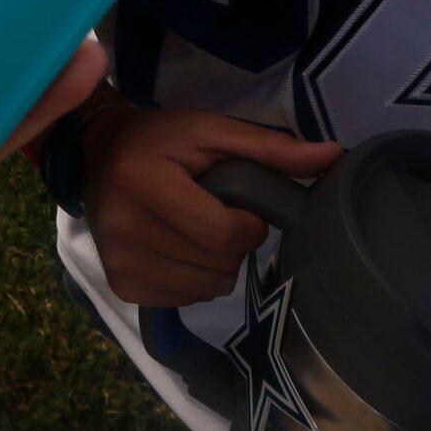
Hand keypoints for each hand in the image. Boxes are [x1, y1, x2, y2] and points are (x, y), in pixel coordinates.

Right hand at [79, 103, 339, 308]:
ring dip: (215, 263)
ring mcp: (120, 263)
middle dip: (232, 244)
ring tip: (194, 229)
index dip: (248, 224)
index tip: (241, 206)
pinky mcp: (122, 286)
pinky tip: (178, 248)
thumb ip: (271, 149)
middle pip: (218, 265)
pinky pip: (185, 299)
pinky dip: (194, 278)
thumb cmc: (160, 139)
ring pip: (207, 287)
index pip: (223, 234)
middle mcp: (125, 229)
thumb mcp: (212, 131)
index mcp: (144, 182)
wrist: (96, 154)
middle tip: (214, 214)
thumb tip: (334, 156)